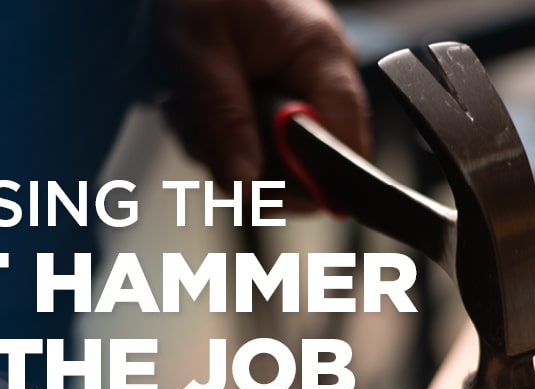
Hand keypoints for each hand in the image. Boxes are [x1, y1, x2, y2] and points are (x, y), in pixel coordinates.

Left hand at [149, 0, 369, 189]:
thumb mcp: (199, 49)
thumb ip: (224, 118)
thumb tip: (246, 185)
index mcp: (322, 57)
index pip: (347, 145)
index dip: (312, 183)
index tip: (260, 192)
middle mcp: (316, 79)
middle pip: (302, 166)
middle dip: (245, 165)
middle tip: (200, 132)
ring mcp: (291, 92)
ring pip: (263, 161)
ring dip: (216, 148)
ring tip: (186, 106)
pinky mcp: (264, 101)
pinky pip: (242, 144)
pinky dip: (208, 136)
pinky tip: (189, 104)